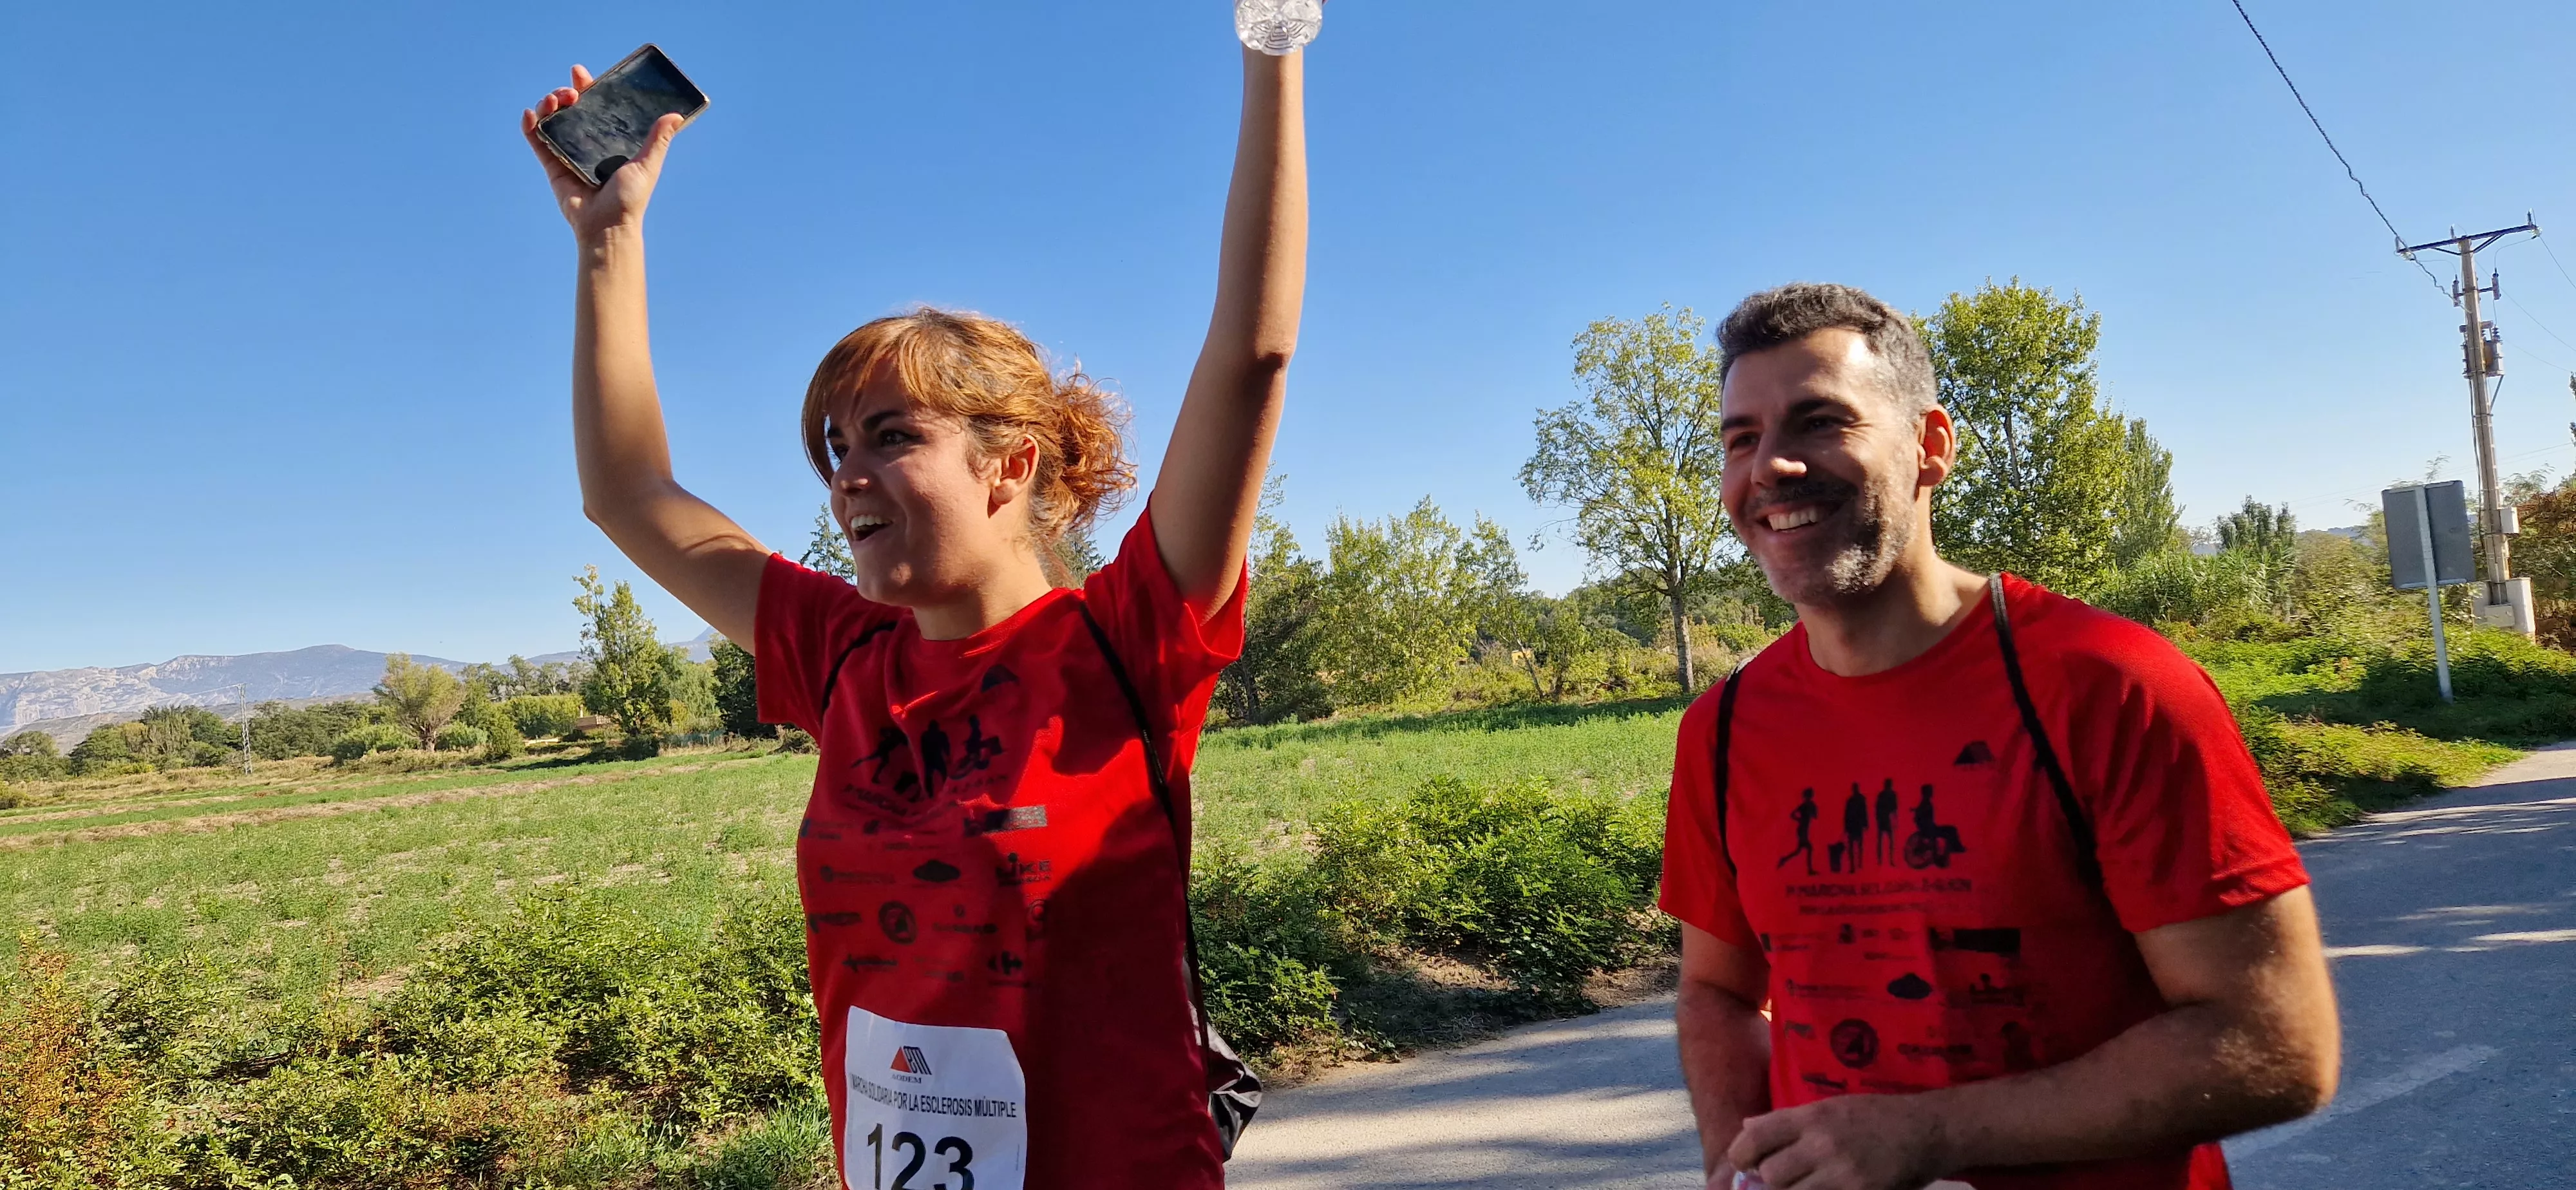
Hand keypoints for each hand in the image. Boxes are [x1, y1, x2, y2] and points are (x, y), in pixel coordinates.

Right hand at [520, 65, 685, 241]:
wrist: (608, 226)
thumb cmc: (630, 199)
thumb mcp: (647, 165)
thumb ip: (658, 140)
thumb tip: (677, 115)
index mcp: (609, 140)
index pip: (596, 107)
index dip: (588, 88)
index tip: (581, 74)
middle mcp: (587, 144)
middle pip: (571, 109)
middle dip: (566, 93)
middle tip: (570, 92)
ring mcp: (568, 154)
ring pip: (552, 120)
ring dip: (547, 105)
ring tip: (552, 102)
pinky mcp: (553, 167)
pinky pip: (537, 142)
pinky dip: (530, 126)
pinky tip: (529, 115)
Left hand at [1726, 1094, 1946, 1189]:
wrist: (1930, 1130)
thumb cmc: (1877, 1116)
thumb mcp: (1831, 1106)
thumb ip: (1788, 1120)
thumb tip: (1748, 1129)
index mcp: (1811, 1117)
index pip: (1755, 1139)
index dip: (1741, 1157)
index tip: (1746, 1164)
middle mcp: (1822, 1144)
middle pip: (1771, 1175)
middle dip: (1771, 1181)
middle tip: (1784, 1178)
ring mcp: (1842, 1173)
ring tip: (1808, 1183)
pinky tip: (1828, 1189)